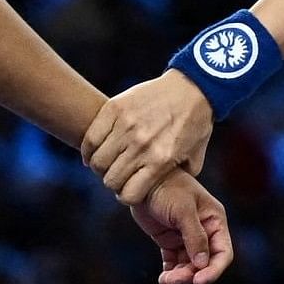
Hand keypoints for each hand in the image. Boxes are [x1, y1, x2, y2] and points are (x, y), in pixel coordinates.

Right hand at [82, 69, 216, 201]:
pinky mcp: (115, 109)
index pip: (128, 194)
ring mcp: (126, 126)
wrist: (192, 88)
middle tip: (118, 174)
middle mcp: (141, 145)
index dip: (126, 196)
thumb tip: (164, 194)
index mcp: (160, 160)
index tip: (128, 189)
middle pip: (110, 179)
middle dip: (113, 182)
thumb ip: (178, 178)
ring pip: (97, 160)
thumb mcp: (194, 158)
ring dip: (100, 166)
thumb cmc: (195, 125)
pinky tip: (95, 151)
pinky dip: (89, 149)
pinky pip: (91, 138)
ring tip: (107, 162)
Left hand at [132, 174, 237, 283]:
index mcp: (214, 221)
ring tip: (165, 280)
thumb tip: (203, 263)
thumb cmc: (168, 188)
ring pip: (188, 265)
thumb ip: (195, 236)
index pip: (222, 252)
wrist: (142, 181)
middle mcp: (204, 231)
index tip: (199, 281)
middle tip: (172, 279)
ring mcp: (186, 237)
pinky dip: (170, 272)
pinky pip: (174, 262)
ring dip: (179, 276)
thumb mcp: (183, 210)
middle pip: (204, 263)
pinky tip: (163, 282)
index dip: (214, 270)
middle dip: (191, 274)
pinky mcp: (169, 241)